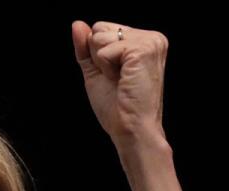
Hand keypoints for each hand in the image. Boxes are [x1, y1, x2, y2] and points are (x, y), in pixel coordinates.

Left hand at [71, 20, 169, 145]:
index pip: (102, 29)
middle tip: (118, 79)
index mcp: (144, 41)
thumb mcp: (96, 72)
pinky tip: (122, 80)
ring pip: (100, 37)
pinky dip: (106, 68)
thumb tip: (77, 24)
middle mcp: (152, 37)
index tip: (116, 76)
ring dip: (103, 63)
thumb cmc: (118, 108)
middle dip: (99, 57)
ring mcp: (150, 41)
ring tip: (121, 80)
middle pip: (99, 29)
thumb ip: (86, 48)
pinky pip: (104, 49)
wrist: (131, 129)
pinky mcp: (143, 49)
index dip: (99, 56)